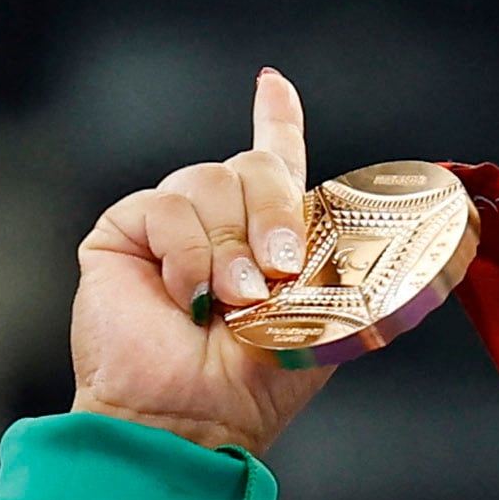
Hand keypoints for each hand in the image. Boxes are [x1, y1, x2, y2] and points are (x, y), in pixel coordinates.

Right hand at [72, 70, 327, 456]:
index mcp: (265, 237)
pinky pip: (168, 205)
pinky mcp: (124, 232)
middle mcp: (217, 223)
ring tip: (230, 301)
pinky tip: (188, 296)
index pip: (270, 160)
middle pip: (255, 165)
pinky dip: (188, 252)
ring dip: (233, 246)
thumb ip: (337, 261)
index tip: (272, 84)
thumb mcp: (320, 316)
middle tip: (281, 271)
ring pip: (212, 178)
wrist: (192, 416)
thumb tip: (374, 225)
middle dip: (277, 212)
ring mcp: (169, 226)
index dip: (275, 119)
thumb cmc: (255, 383)